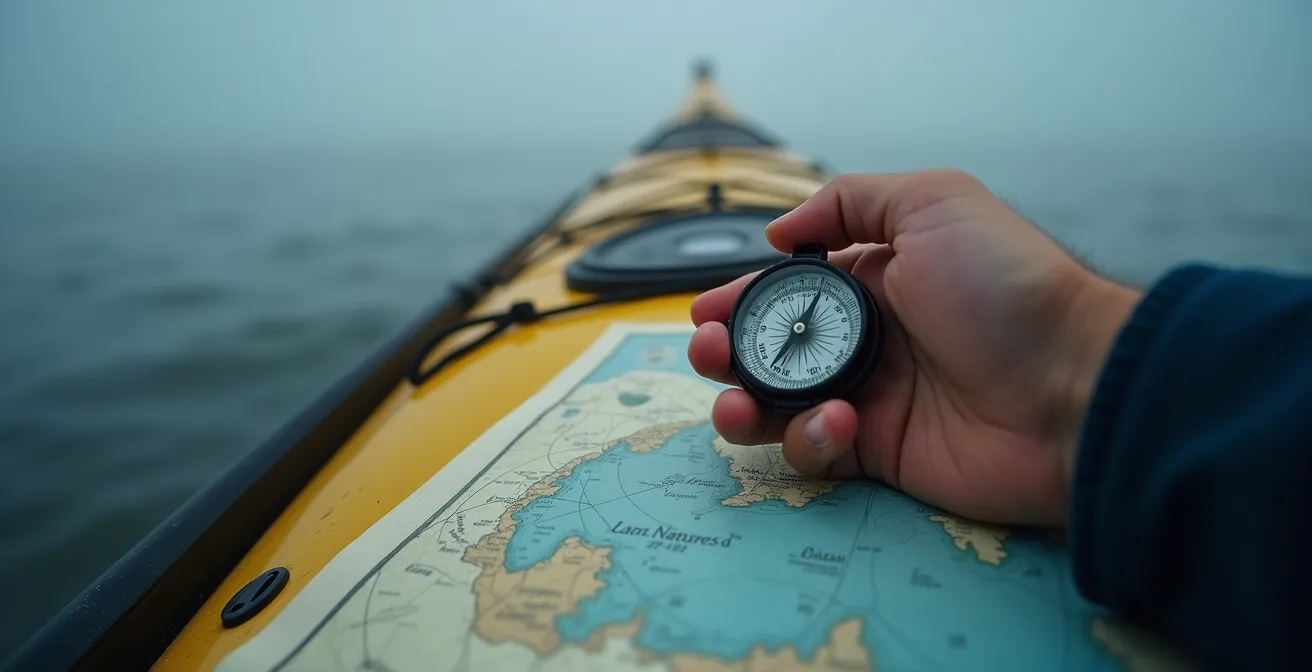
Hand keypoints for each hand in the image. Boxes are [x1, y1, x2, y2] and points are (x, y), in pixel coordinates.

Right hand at [688, 171, 1139, 525]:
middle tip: (709, 354)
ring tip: (737, 405)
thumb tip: (780, 231)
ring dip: (744, 406)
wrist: (1073, 387)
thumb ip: (848, 201)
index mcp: (874, 279)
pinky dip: (810, 438)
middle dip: (726, 354)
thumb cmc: (1006, 287)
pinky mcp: (880, 454)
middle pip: (771, 352)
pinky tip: (839, 421)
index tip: (705, 312)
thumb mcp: (933, 202)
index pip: (787, 292)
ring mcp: (871, 398)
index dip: (741, 301)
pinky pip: (817, 451)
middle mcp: (866, 339)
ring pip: (779, 408)